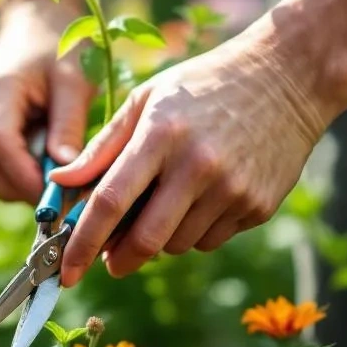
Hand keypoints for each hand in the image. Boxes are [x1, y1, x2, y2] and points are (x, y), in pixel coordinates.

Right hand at [0, 2, 93, 202]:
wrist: (32, 21)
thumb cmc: (59, 46)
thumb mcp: (74, 81)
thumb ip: (69, 126)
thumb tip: (67, 173)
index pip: (0, 148)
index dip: (27, 179)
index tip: (62, 198)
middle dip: (28, 189)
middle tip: (68, 191)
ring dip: (20, 183)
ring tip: (54, 165)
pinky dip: (13, 174)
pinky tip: (38, 156)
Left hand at [48, 21, 334, 284]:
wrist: (287, 77)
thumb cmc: (203, 85)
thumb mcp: (146, 99)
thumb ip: (102, 147)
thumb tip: (60, 183)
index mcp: (160, 135)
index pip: (110, 201)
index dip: (83, 243)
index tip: (67, 270)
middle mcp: (197, 166)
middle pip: (145, 239)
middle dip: (118, 260)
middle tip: (109, 261)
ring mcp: (233, 189)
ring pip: (178, 245)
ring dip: (159, 241)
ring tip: (164, 206)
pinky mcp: (259, 205)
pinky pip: (211, 240)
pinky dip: (194, 232)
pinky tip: (201, 199)